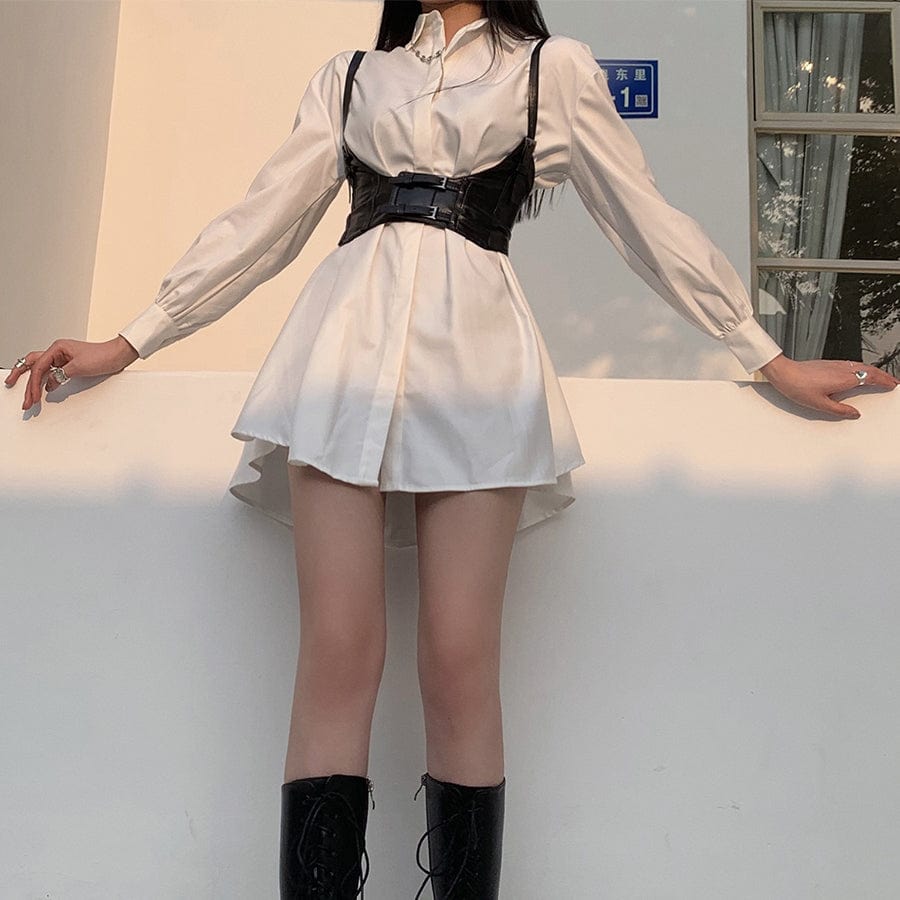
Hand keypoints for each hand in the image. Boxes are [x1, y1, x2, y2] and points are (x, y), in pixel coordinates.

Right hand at [5, 336, 140, 410]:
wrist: (118, 356)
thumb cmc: (103, 356)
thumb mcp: (80, 367)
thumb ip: (61, 375)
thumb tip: (49, 385)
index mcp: (58, 348)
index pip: (39, 367)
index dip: (34, 384)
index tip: (33, 398)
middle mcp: (57, 351)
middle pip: (33, 365)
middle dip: (25, 381)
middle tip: (20, 396)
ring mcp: (62, 358)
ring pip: (41, 370)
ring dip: (34, 384)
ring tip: (29, 398)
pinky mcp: (69, 365)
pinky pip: (52, 373)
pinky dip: (46, 382)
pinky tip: (43, 391)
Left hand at [758, 353, 899, 418]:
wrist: (783, 373)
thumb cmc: (797, 387)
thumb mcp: (819, 404)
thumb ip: (839, 410)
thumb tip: (854, 413)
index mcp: (844, 379)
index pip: (871, 378)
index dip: (884, 381)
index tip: (894, 385)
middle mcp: (842, 369)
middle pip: (870, 370)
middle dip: (884, 376)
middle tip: (894, 382)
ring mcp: (836, 364)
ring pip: (861, 365)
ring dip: (874, 371)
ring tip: (881, 377)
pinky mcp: (829, 363)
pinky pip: (852, 364)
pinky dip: (863, 368)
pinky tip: (861, 372)